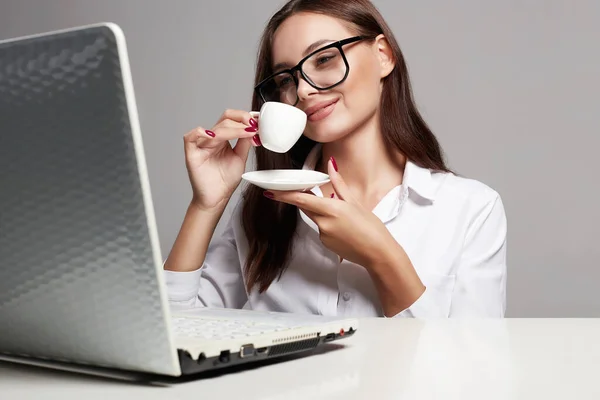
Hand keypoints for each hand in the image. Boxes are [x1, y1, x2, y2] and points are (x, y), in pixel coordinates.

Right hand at [184, 109, 260, 210]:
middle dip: (242, 121)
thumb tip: (253, 128)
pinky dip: (200, 133)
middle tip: (254, 127)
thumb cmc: (225, 180)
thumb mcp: (240, 158)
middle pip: (224, 120)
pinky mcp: (192, 155)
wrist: (217, 198)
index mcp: (222, 139)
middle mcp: (211, 140)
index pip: (230, 118)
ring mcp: (201, 146)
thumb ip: (245, 143)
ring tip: (246, 132)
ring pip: (215, 129)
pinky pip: (190, 138)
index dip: (243, 117)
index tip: (256, 122)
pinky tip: (213, 136)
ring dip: (233, 129)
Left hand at [264, 157, 396, 267]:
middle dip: (308, 200)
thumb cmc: (371, 227)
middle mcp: (324, 223)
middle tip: (319, 196)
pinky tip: (345, 229)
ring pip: (316, 218)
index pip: (302, 199)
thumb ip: (339, 184)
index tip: (271, 191)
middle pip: (307, 207)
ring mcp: (323, 235)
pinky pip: (322, 229)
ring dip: (324, 214)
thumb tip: (331, 165)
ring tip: (347, 219)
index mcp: (332, 209)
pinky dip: (329, 225)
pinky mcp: (325, 244)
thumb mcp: (356, 202)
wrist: (378, 253)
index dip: (285, 195)